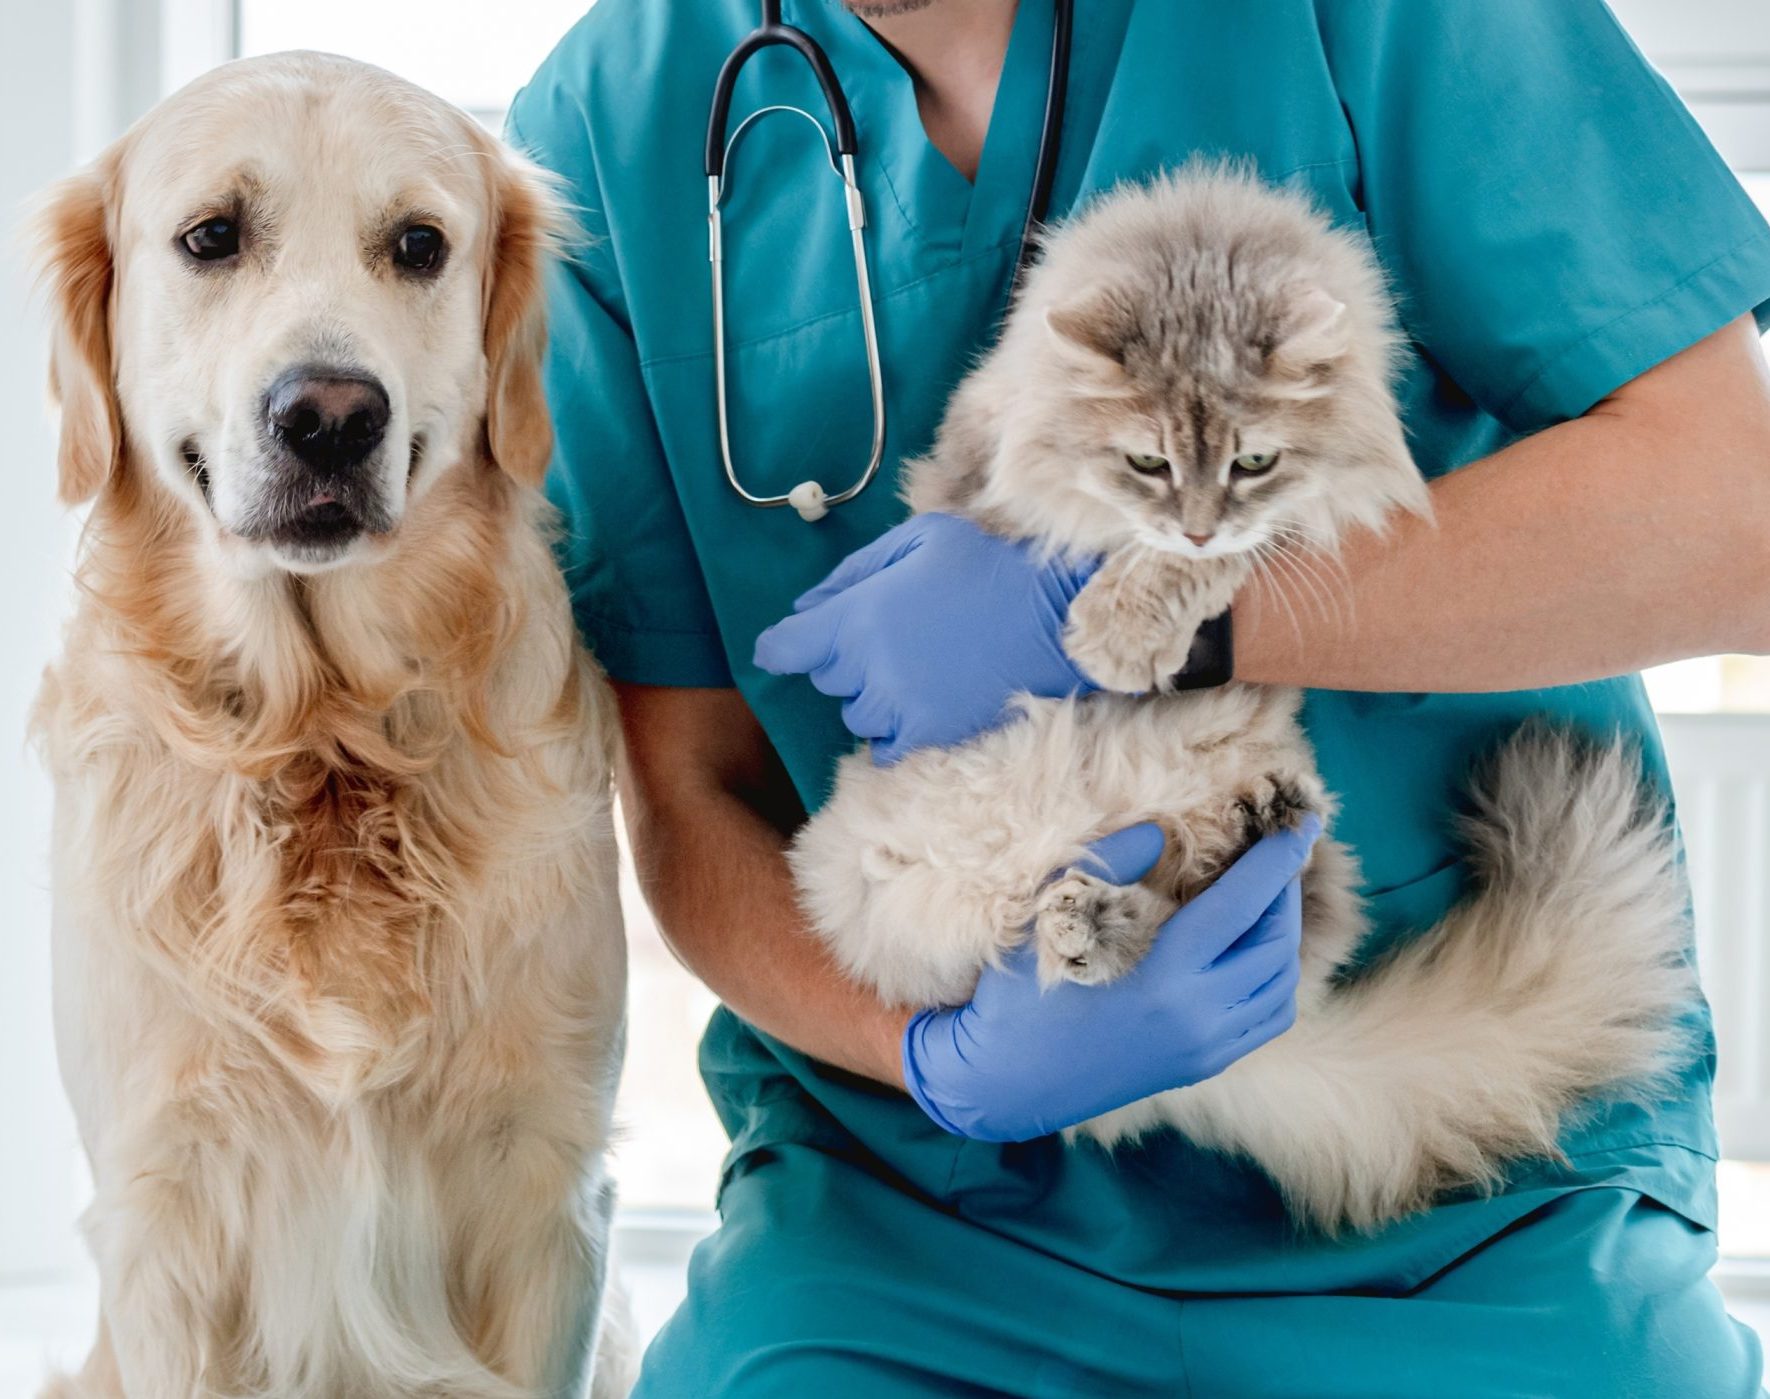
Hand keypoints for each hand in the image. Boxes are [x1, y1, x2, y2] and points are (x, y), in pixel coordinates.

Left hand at [753, 513, 1096, 762]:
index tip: (787, 647)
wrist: (1052, 615)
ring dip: (872, 695)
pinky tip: (922, 702)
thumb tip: (806, 607)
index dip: (781, 647)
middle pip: (826, 679)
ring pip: (855, 714)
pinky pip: (885, 746)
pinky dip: (895, 729)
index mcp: (858, 615)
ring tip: (915, 668)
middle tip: (891, 636)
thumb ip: (854, 571)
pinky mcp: (929, 733)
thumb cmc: (985, 566)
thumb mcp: (917, 540)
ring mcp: (898, 705)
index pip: (786, 647)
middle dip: (845, 659)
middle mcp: (868, 666)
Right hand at [901, 819, 1316, 1142]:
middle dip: (1286, 890)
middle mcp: (1199, 1019)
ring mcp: (1206, 1050)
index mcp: (1166, 979)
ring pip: (1281, 984)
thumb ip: (1109, 865)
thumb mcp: (1053, 918)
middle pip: (1274, 943)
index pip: (1242, 906)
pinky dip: (1275, 974)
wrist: (1005, 1082)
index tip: (1302, 822)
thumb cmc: (1019, 997)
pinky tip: (1256, 947)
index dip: (1276, 860)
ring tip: (1271, 893)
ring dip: (1285, 932)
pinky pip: (1267, 1017)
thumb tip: (1160, 830)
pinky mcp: (1203, 1066)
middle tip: (1282, 849)